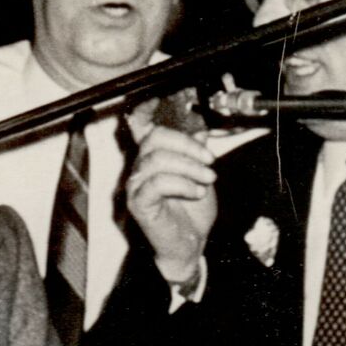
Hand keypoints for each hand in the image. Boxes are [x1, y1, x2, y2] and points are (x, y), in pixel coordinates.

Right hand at [125, 124, 218, 281]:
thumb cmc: (191, 215)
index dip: (144, 110)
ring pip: (157, 159)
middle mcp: (140, 168)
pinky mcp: (139, 203)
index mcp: (152, 159)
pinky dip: (182, 184)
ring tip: (207, 179)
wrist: (190, 246)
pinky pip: (157, 183)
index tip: (154, 99)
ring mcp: (136, 185)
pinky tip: (196, 191)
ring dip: (189, 166)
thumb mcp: (200, 178)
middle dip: (186, 145)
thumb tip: (199, 133)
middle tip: (209, 160)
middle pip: (154, 138)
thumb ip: (196, 155)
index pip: (142, 129)